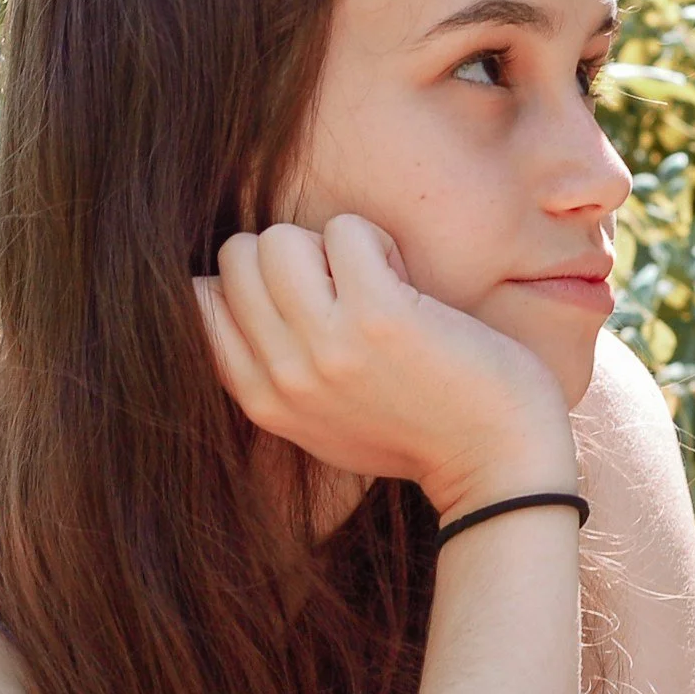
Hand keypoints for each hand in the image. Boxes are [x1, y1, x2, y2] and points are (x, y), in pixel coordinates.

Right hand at [193, 215, 574, 516]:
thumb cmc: (418, 432)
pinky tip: (405, 282)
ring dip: (330, 244)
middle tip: (344, 289)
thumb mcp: (320, 421)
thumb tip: (216, 293)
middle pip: (237, 257)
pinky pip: (345, 230)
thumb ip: (272, 371)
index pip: (197, 303)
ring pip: (278, 238)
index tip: (303, 302)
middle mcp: (284, 375)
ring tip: (374, 282)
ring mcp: (327, 346)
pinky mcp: (378, 316)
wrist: (498, 463)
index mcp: (263, 400)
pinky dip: (376, 240)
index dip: (248, 282)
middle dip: (291, 256)